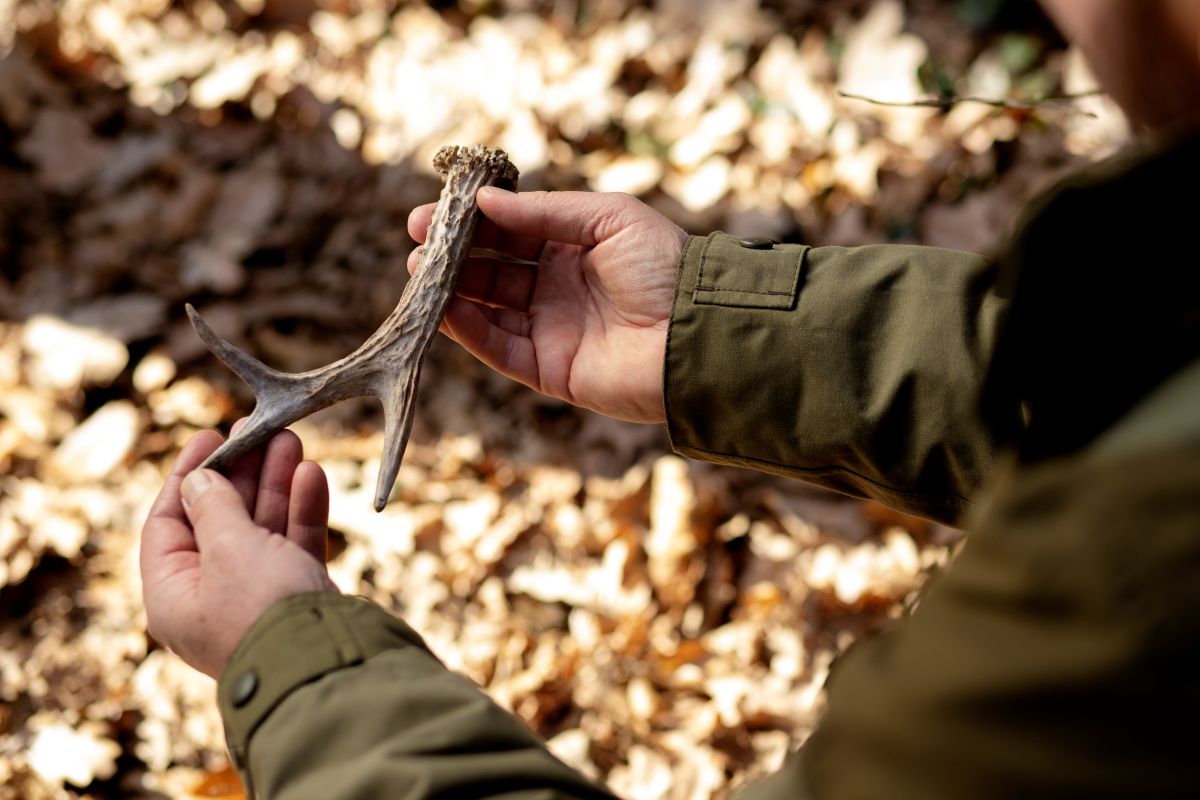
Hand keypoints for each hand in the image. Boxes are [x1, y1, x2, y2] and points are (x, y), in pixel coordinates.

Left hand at [140, 426, 335, 678]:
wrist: (325, 663)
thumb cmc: (263, 609)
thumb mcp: (229, 548)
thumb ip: (214, 507)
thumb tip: (198, 481)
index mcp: (172, 594)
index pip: (168, 522)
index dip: (188, 474)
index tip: (210, 434)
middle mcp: (211, 595)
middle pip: (220, 519)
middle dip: (242, 471)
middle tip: (258, 429)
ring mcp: (256, 596)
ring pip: (262, 527)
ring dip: (276, 482)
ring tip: (292, 439)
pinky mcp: (297, 595)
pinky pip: (293, 544)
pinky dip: (302, 510)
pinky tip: (312, 475)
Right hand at [408, 189, 687, 423]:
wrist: (695, 335)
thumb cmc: (664, 268)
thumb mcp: (608, 219)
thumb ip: (546, 211)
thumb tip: (485, 203)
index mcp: (574, 247)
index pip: (511, 231)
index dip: (473, 222)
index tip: (434, 212)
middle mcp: (558, 286)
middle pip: (492, 267)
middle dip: (453, 254)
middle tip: (417, 241)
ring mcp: (551, 328)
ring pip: (488, 306)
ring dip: (451, 290)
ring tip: (419, 272)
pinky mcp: (548, 368)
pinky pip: (498, 347)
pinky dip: (469, 329)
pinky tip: (445, 307)